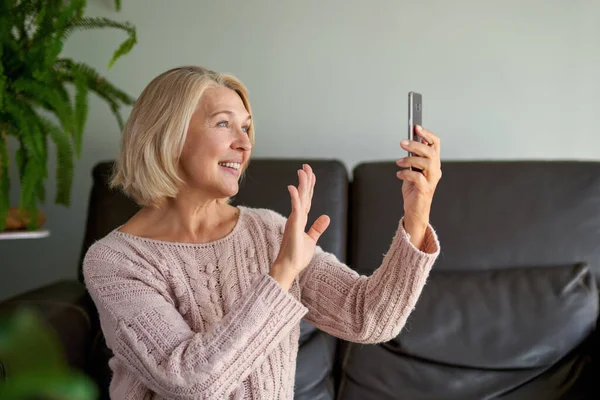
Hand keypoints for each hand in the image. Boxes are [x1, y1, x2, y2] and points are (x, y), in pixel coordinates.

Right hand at [271, 164, 330, 289]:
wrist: (288, 268)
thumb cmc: (297, 256)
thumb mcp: (311, 240)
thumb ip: (317, 228)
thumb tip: (326, 217)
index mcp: (301, 219)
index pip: (306, 199)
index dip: (309, 186)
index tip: (310, 174)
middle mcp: (296, 217)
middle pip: (302, 195)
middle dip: (305, 180)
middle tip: (306, 166)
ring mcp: (294, 220)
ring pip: (299, 198)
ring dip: (301, 184)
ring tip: (302, 171)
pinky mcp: (293, 226)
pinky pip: (295, 209)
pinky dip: (294, 198)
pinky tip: (293, 188)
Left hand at [396, 126, 441, 246]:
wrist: (415, 211)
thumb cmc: (414, 190)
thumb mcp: (412, 170)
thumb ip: (412, 158)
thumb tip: (408, 142)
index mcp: (433, 163)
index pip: (435, 144)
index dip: (427, 134)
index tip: (416, 127)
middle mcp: (435, 170)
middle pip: (430, 151)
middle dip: (416, 144)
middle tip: (402, 142)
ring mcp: (432, 180)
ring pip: (427, 162)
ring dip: (410, 159)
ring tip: (399, 162)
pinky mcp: (425, 189)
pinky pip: (418, 177)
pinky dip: (406, 173)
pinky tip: (399, 174)